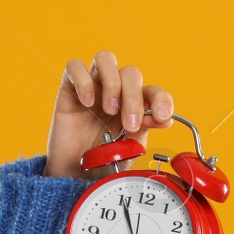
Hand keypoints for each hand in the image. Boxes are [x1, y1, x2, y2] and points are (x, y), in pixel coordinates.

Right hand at [45, 50, 173, 178]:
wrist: (75, 175)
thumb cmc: (103, 161)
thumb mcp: (130, 148)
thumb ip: (145, 130)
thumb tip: (164, 118)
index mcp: (135, 105)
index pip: (153, 91)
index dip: (161, 100)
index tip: (162, 117)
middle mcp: (116, 91)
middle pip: (131, 74)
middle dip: (133, 98)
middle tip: (129, 124)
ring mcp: (93, 86)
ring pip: (105, 59)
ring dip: (112, 83)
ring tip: (109, 110)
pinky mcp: (69, 87)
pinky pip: (74, 67)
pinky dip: (83, 81)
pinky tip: (86, 103)